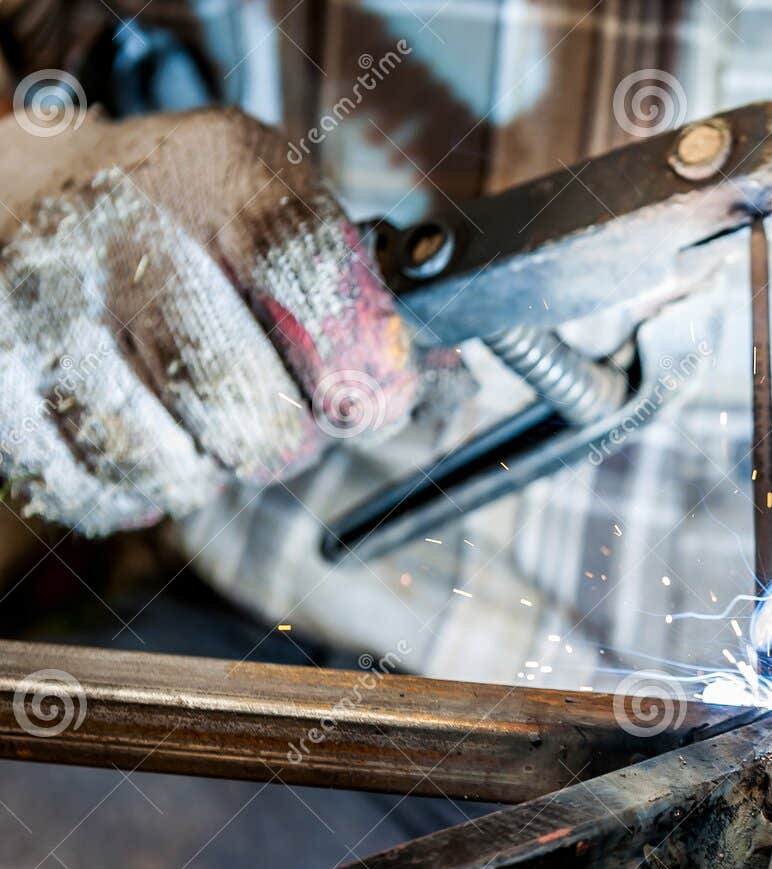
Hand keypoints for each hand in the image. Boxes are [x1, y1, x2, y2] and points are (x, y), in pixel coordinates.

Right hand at [0, 108, 418, 534]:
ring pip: (175, 473)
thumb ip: (363, 292)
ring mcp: (42, 309)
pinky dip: (136, 488)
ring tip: (200, 414)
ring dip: (210, 468)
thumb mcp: (281, 205)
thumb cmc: (188, 220)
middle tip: (282, 412)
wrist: (31, 199)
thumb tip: (432, 387)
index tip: (378, 399)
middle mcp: (120, 232)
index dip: (367, 370)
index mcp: (221, 173)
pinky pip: (98, 494)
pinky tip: (140, 429)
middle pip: (254, 416)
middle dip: (292, 438)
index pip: (315, 285)